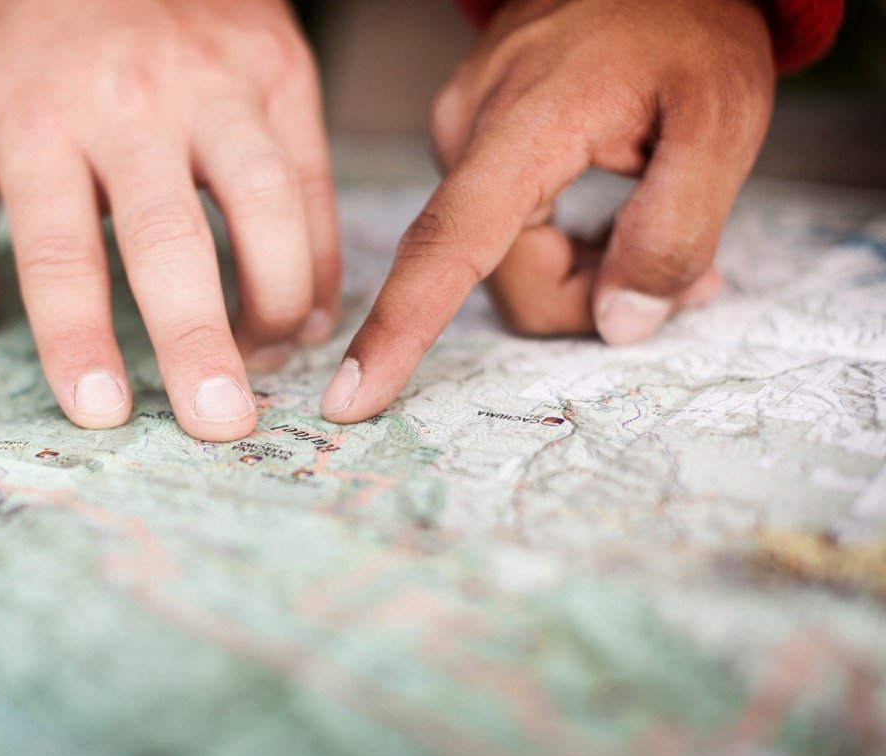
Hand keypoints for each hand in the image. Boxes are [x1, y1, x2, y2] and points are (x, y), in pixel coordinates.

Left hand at [0, 0, 339, 440]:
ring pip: (264, 203)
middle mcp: (129, 102)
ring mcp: (216, 81)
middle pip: (169, 238)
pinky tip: (308, 310)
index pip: (58, 251)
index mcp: (37, 119)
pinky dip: (317, 255)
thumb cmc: (34, 38)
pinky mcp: (280, 70)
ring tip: (268, 363)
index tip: (101, 412)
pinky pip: (310, 178)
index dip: (78, 338)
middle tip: (220, 423)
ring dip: (276, 298)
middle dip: (197, 339)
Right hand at [320, 0, 772, 422]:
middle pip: (501, 275)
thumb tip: (617, 324)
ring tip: (653, 219)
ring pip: (503, 258)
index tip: (352, 398)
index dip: (400, 330)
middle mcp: (468, 131)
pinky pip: (503, 226)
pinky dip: (562, 237)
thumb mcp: (723, 127)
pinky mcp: (470, 140)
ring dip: (581, 265)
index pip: (448, 244)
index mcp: (523, 125)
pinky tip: (615, 204)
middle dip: (588, 292)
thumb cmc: (690, 26)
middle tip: (684, 272)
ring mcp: (461, 133)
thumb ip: (673, 235)